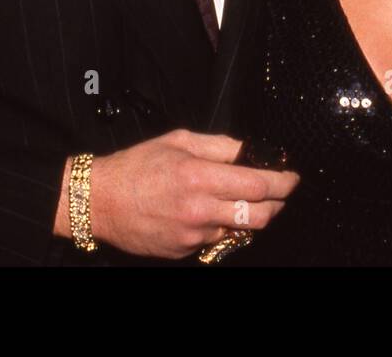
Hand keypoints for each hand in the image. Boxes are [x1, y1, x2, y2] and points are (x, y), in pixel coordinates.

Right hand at [59, 128, 299, 258]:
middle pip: (260, 216)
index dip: (284, 182)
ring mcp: (193, 235)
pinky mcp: (184, 251)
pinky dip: (220, 226)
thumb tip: (251, 150)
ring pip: (239, 228)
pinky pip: (215, 239)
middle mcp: (200, 209)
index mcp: (200, 176)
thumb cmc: (137, 166)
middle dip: (277, 204)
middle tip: (278, 192)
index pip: (259, 185)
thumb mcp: (180, 141)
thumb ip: (220, 146)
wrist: (99, 201)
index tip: (292, 177)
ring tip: (240, 199)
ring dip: (247, 215)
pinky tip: (208, 212)